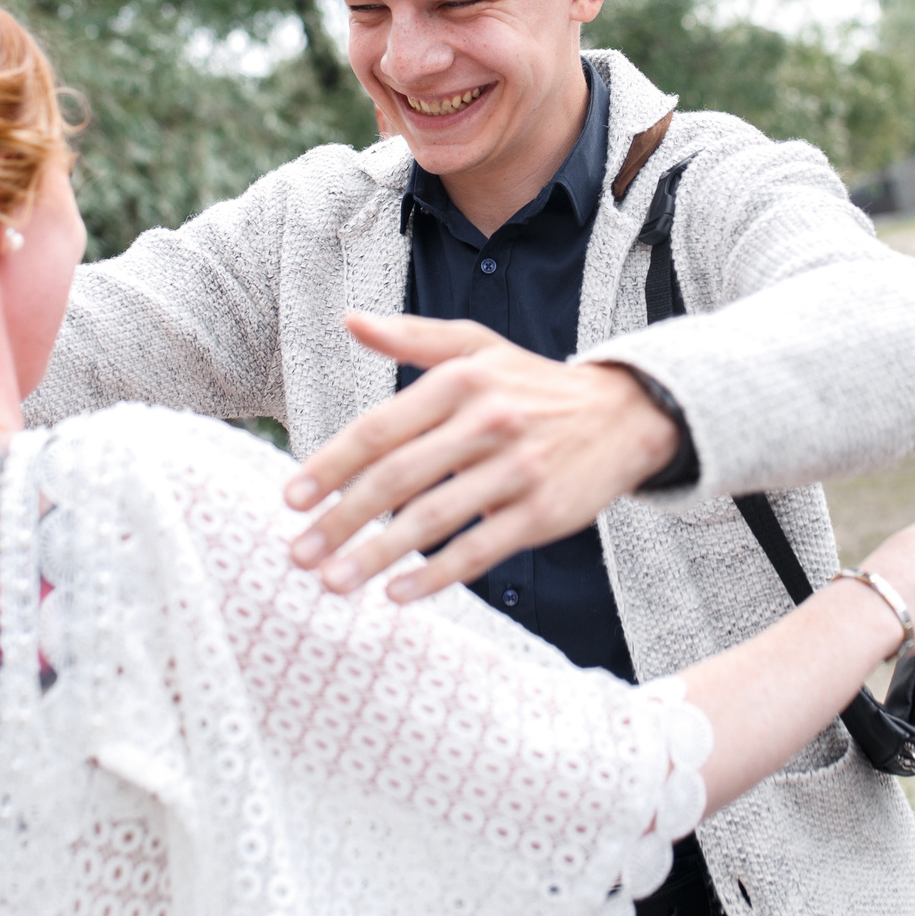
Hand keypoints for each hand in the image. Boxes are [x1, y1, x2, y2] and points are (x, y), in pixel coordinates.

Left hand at [284, 313, 681, 600]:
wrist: (624, 415)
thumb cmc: (532, 384)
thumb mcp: (478, 347)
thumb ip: (412, 337)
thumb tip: (349, 320)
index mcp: (461, 381)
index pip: (380, 428)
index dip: (330, 466)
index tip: (290, 500)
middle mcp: (487, 422)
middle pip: (397, 479)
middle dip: (341, 520)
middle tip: (298, 553)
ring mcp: (517, 470)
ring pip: (432, 520)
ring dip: (376, 556)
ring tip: (333, 582)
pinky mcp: (542, 513)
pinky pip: (478, 551)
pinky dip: (434, 576)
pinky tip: (396, 595)